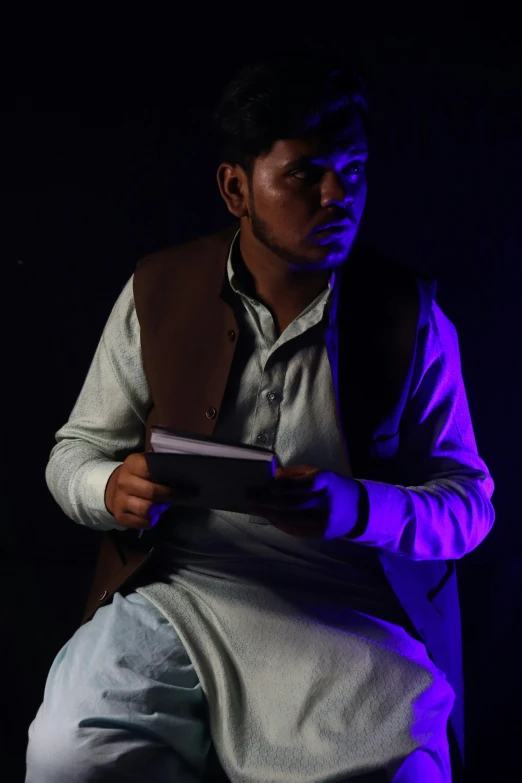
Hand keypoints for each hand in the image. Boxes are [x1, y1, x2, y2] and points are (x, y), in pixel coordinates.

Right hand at [104, 452, 197, 531]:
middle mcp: (124, 482)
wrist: (112, 489)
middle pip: (152, 492)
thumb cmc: (137, 476)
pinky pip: (142, 522)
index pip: (152, 469)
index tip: (184, 482)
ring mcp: (120, 500)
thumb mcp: (144, 465)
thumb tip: (182, 472)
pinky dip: (151, 521)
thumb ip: (159, 466)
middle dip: (169, 495)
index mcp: (132, 464)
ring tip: (164, 506)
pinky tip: (153, 516)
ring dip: (159, 509)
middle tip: (181, 496)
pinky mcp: (120, 516)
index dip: (169, 476)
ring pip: (147, 509)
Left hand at [247, 464, 362, 539]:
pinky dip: (281, 525)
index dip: (285, 487)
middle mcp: (327, 501)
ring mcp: (326, 520)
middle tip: (250, 499)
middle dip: (268, 502)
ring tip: (255, 509)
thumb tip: (271, 476)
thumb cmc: (332, 486)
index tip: (268, 487)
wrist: (359, 509)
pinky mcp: (323, 534)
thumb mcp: (319, 473)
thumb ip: (295, 474)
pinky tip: (270, 519)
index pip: (303, 485)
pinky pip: (298, 531)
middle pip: (294, 504)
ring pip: (293, 519)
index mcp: (327, 481)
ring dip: (271, 515)